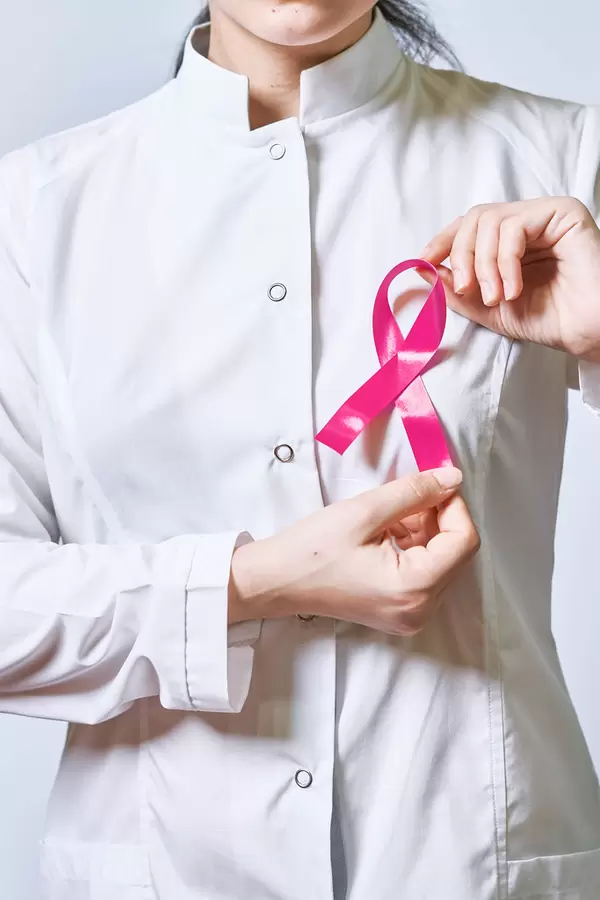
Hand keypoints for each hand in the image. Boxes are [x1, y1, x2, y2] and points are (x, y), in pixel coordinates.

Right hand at [229, 468, 479, 636]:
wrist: (276, 581)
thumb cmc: (313, 548)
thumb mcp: (365, 510)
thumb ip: (415, 492)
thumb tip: (453, 479)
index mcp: (414, 590)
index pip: (463, 542)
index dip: (453, 507)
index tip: (432, 483)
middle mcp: (420, 611)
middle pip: (455, 554)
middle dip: (437, 518)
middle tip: (406, 496)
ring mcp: (410, 617)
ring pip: (441, 562)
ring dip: (425, 531)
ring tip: (390, 514)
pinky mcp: (400, 614)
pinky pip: (425, 575)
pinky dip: (414, 548)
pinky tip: (387, 532)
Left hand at [421, 198, 599, 363]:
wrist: (587, 332)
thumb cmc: (547, 319)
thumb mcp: (488, 308)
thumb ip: (456, 289)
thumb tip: (422, 269)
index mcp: (509, 239)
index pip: (468, 225)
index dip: (442, 241)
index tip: (423, 262)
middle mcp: (527, 220)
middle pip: (474, 218)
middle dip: (461, 256)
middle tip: (465, 290)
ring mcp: (545, 214)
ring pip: (490, 220)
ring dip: (483, 264)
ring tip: (496, 297)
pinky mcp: (563, 212)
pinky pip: (514, 226)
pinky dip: (505, 261)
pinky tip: (513, 288)